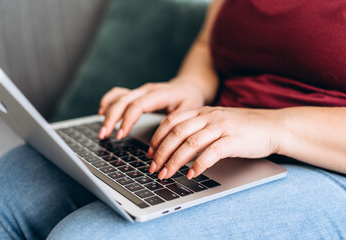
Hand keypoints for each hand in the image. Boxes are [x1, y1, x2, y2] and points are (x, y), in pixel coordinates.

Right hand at [98, 80, 205, 139]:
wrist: (188, 87)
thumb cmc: (189, 99)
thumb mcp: (190, 109)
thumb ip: (177, 120)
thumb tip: (162, 134)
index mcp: (160, 93)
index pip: (138, 105)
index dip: (127, 119)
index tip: (121, 135)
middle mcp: (147, 90)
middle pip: (123, 101)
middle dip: (111, 118)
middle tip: (104, 136)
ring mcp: (139, 91)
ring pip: (118, 97)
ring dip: (107, 112)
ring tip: (102, 131)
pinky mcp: (136, 94)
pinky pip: (118, 94)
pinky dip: (108, 102)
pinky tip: (101, 113)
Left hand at [148, 106, 280, 179]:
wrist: (272, 126)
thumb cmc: (242, 128)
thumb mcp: (216, 122)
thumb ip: (197, 130)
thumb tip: (176, 147)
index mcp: (202, 112)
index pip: (172, 121)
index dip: (157, 137)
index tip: (150, 153)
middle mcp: (209, 117)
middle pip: (176, 133)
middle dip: (161, 153)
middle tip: (153, 168)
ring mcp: (221, 127)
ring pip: (190, 143)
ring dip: (174, 161)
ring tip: (166, 174)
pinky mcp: (234, 140)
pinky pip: (212, 152)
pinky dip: (199, 164)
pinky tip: (191, 174)